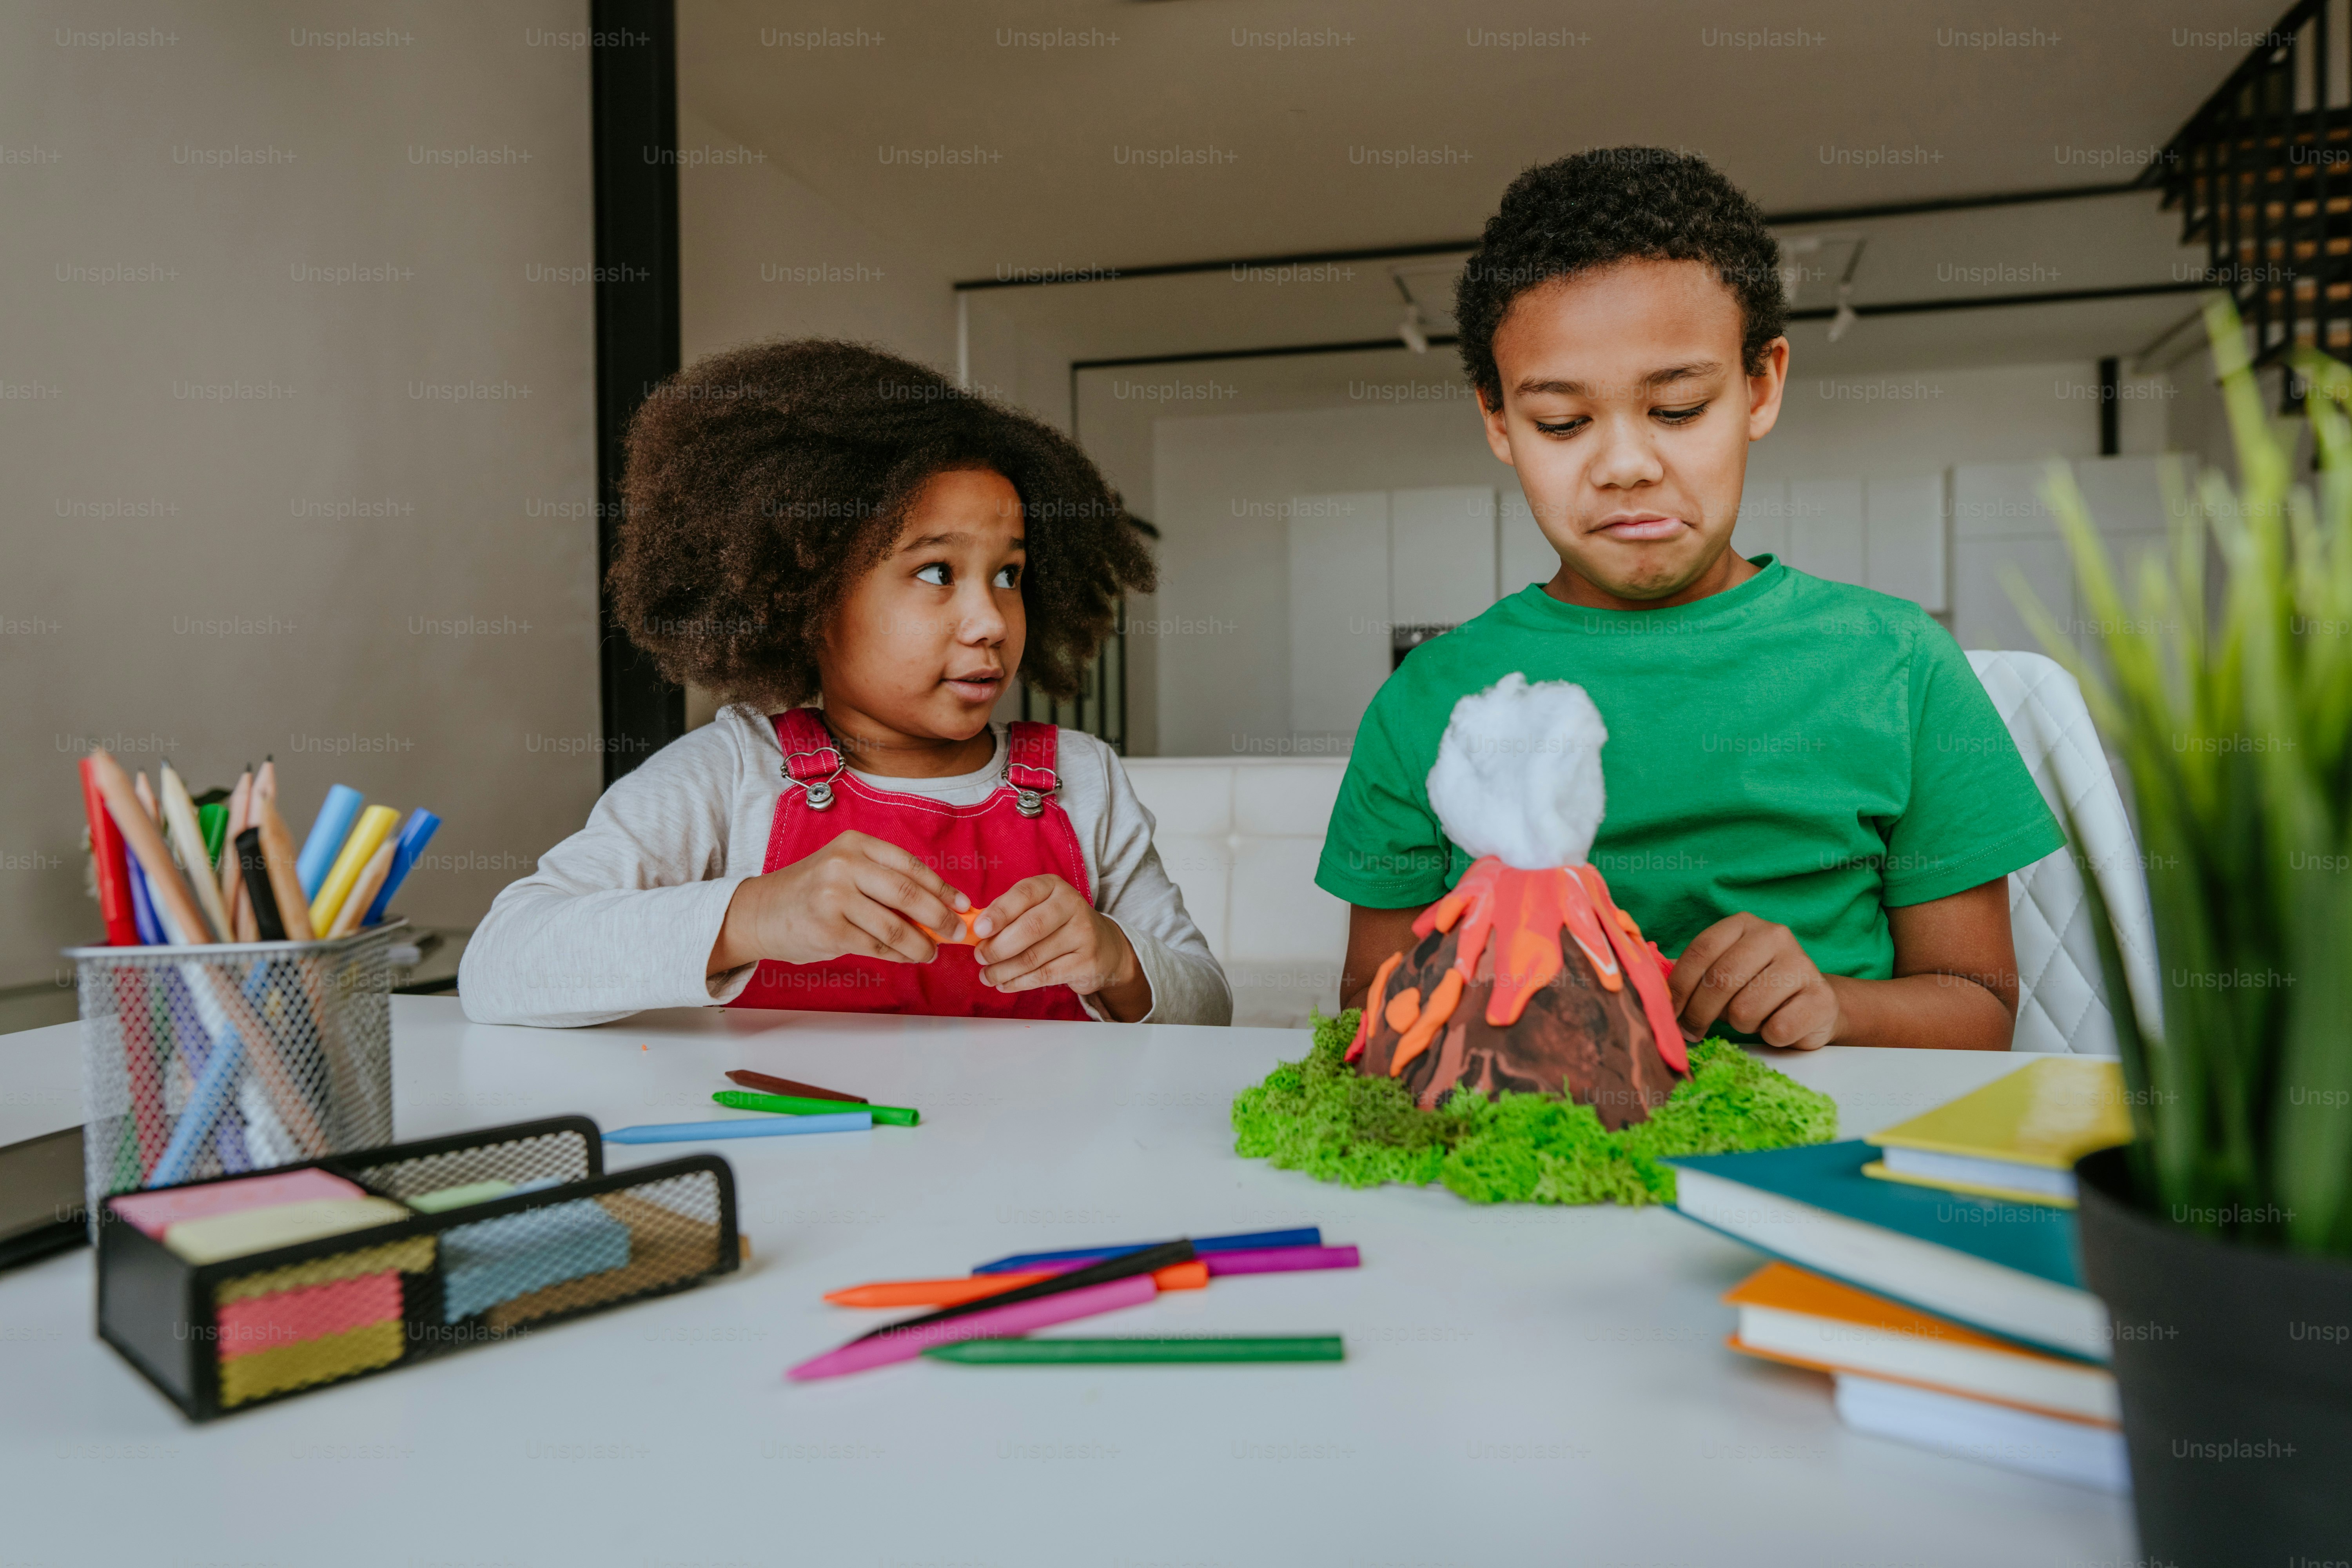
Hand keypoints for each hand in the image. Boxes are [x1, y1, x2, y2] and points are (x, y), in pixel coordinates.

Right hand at [708, 830, 967, 973]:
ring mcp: (834, 897)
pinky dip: (897, 955)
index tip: (963, 905)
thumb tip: (941, 909)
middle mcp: (845, 865)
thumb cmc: (812, 893)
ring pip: (895, 926)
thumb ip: (887, 884)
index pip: (911, 866)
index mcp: (855, 844)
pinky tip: (906, 957)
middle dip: (940, 918)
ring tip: (931, 953)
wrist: (760, 913)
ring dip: (920, 944)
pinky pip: (876, 947)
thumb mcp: (846, 872)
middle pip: (909, 895)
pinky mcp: (828, 929)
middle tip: (957, 933)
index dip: (942, 888)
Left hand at [972, 875, 1150, 1019]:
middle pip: (1029, 927)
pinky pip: (1045, 975)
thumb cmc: (1057, 925)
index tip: (978, 930)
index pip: (1024, 894)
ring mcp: (1083, 934)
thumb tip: (975, 930)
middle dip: (998, 947)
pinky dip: (1019, 982)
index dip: (998, 913)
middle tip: (980, 957)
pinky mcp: (1087, 962)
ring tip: (987, 976)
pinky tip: (1005, 984)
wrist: (1103, 946)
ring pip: (1034, 957)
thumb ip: (1008, 914)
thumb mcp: (1036, 908)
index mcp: (1053, 886)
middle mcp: (1072, 905)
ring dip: (1004, 970)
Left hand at [1667, 912, 1842, 1050]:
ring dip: (1740, 1025)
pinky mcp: (1821, 998)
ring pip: (1746, 1009)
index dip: (1679, 985)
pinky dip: (1770, 1036)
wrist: (1813, 1004)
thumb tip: (1652, 992)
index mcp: (1744, 924)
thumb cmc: (1756, 988)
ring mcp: (1802, 964)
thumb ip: (1693, 975)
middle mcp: (1775, 936)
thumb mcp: (1724, 971)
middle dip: (1700, 1012)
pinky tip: (1778, 1025)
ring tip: (1750, 1018)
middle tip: (1693, 1030)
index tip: (1668, 1011)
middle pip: (1721, 979)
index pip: (1702, 950)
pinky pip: (1777, 1029)